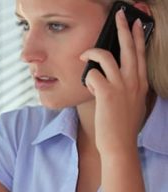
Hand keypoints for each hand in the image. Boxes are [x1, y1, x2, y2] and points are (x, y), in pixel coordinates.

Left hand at [80, 9, 147, 153]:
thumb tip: (113, 77)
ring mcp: (121, 86)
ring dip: (91, 52)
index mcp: (141, 83)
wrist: (119, 144)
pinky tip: (88, 86)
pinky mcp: (107, 92)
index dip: (138, 37)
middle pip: (128, 47)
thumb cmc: (122, 126)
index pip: (140, 54)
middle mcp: (133, 81)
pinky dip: (87, 77)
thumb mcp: (132, 103)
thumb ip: (127, 88)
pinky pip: (92, 73)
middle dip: (123, 28)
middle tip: (120, 14)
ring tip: (83, 55)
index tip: (136, 23)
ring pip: (105, 56)